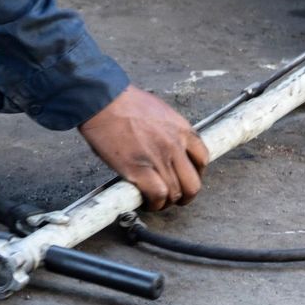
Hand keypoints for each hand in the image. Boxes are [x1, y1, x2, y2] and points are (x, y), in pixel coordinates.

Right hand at [79, 85, 209, 210]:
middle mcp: (175, 146)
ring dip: (167, 202)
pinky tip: (147, 202)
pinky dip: (154, 203)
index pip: (202, 159)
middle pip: (193, 183)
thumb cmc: (124, 102)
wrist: (102, 100)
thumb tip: (168, 145)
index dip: (195, 174)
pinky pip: (157, 195)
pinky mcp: (139, 169)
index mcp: (181, 129)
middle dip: (186, 195)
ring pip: (175, 193)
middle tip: (176, 197)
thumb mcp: (159, 111)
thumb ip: (169, 130)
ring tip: (157, 201)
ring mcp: (159, 159)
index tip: (186, 178)